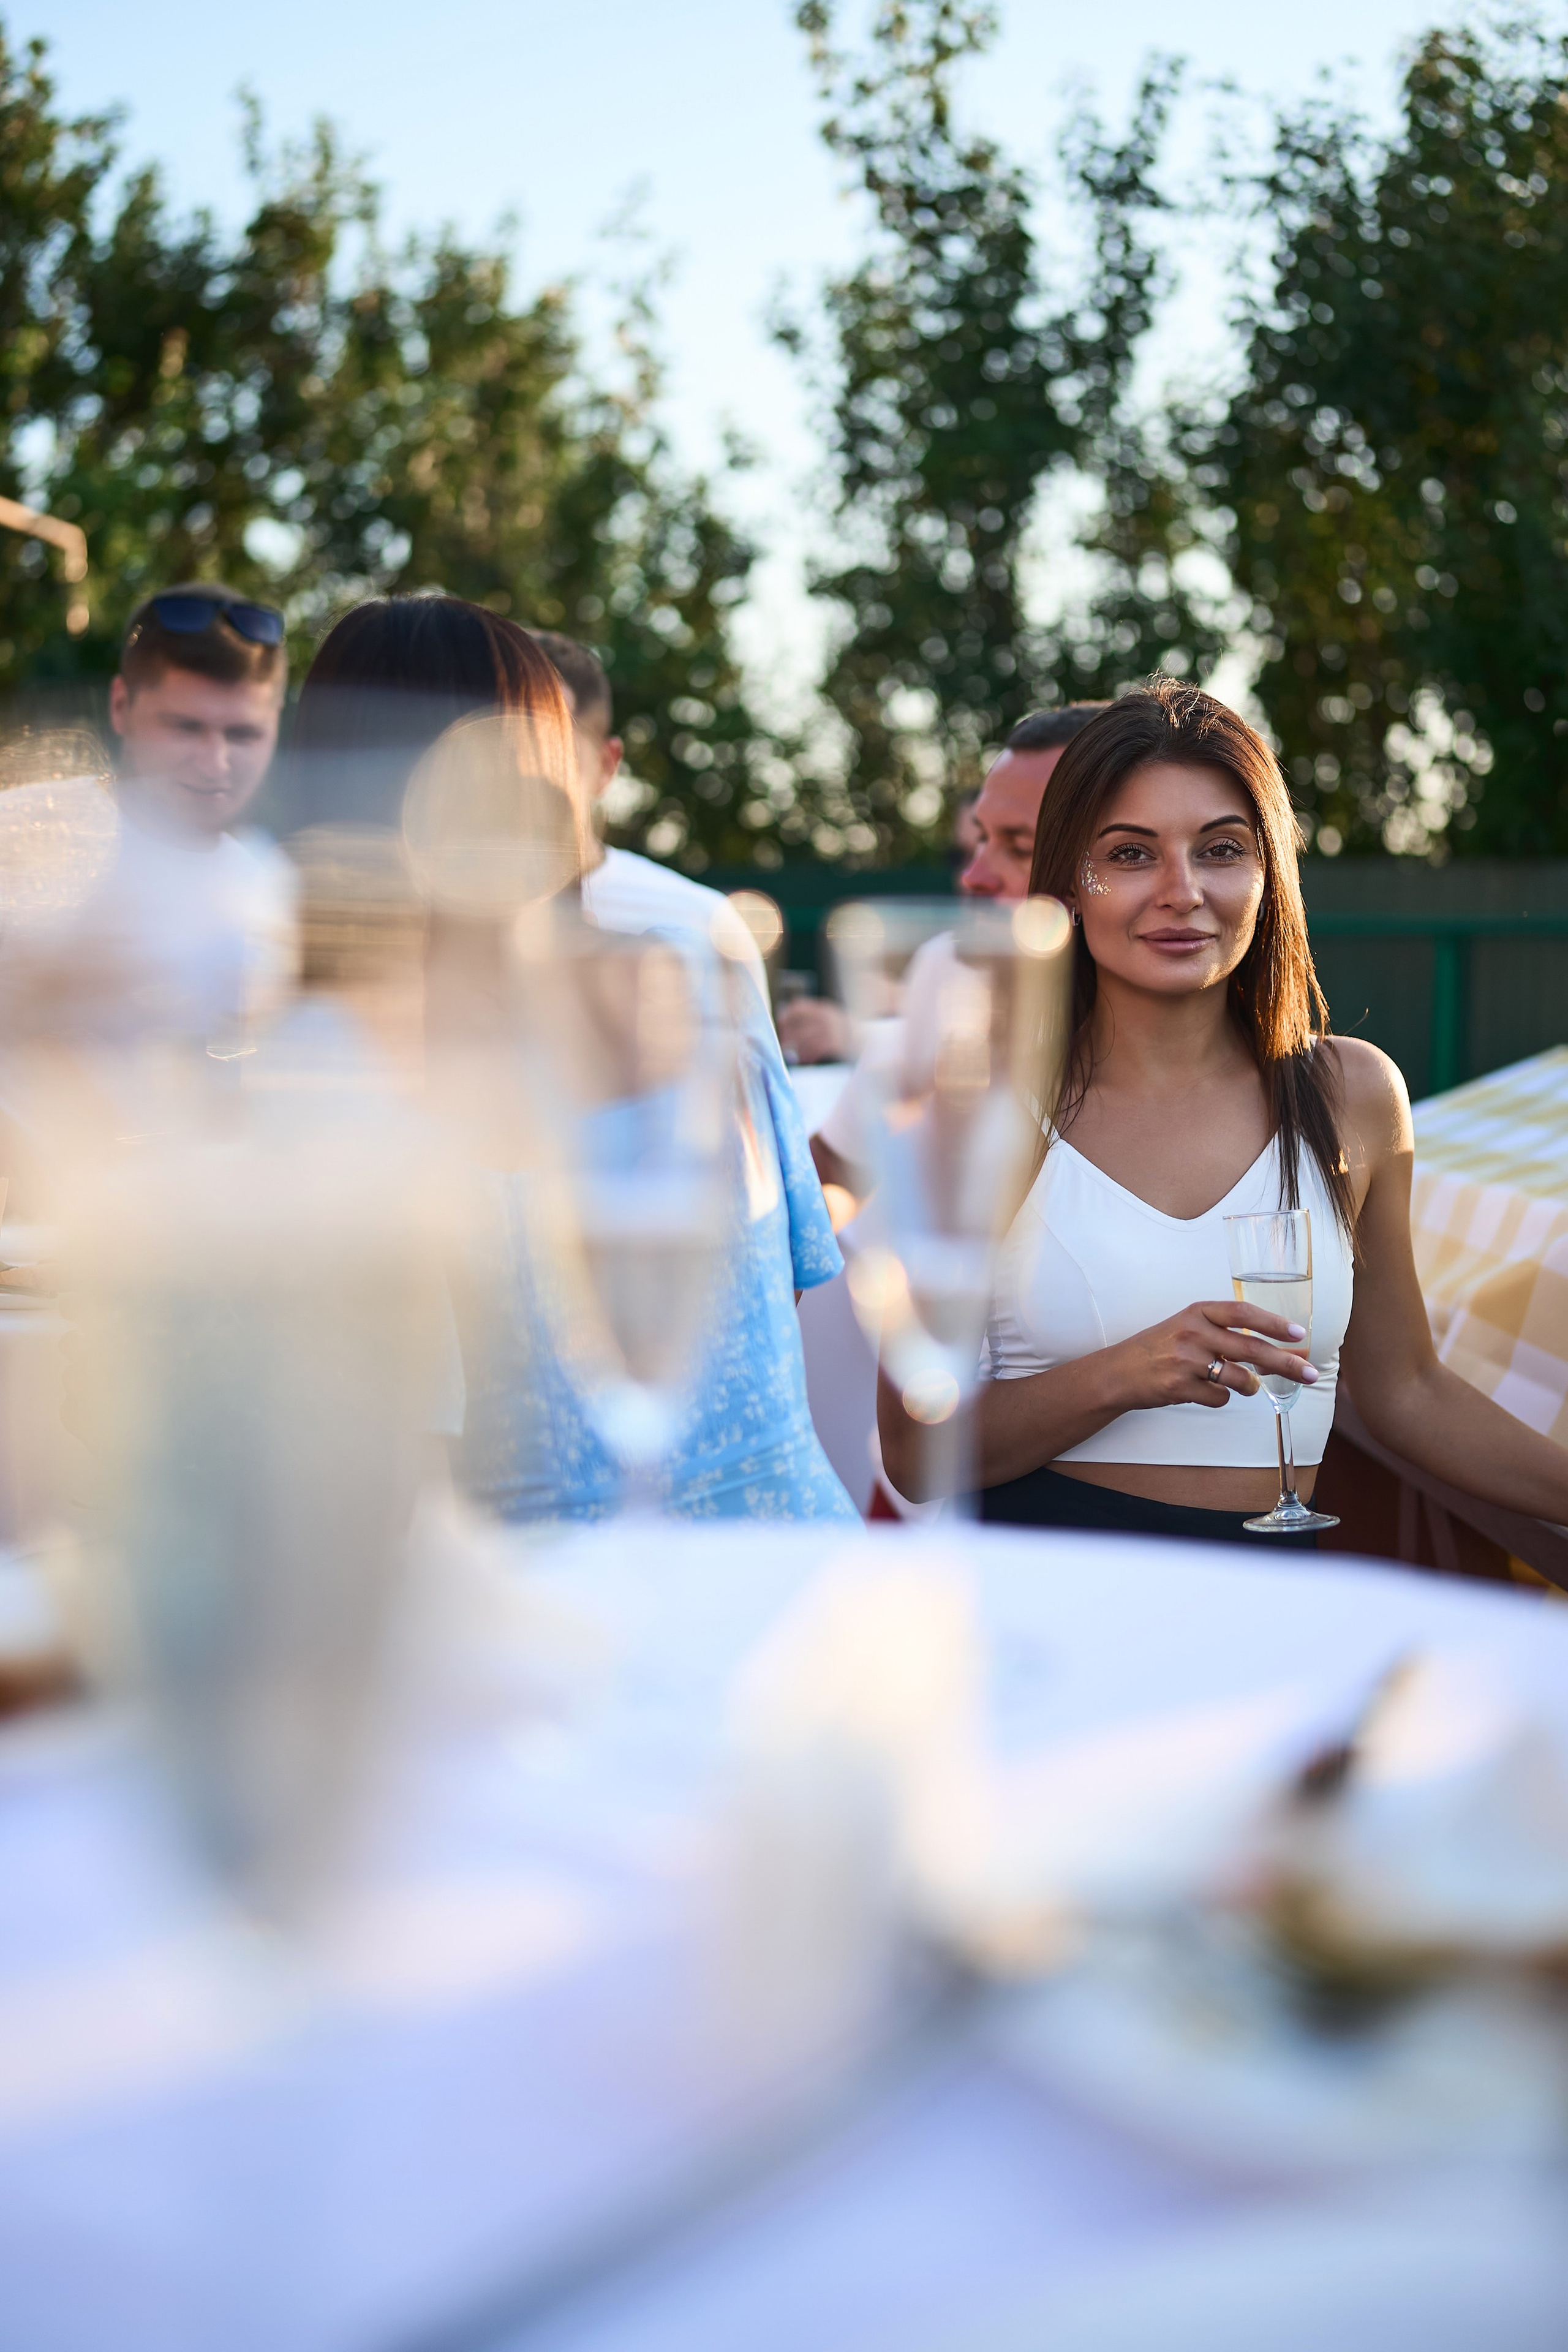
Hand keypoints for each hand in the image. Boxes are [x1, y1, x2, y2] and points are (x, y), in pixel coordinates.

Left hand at [776, 998, 853, 1064]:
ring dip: (795, 1049)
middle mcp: (826, 1018)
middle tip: (785, 1044)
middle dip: (788, 1036)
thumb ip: (815, 1018)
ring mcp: (831, 1030)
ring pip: (804, 1040)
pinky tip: (806, 1061)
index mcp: (825, 1009)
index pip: (799, 1007)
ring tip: (791, 1055)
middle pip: (798, 1025)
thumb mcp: (833, 1018)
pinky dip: (808, 1056)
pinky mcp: (835, 1044)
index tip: (781, 1022)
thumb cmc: (848, 1032)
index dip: (787, 1015)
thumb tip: (790, 1018)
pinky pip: (815, 1051)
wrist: (871, 1041)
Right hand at [1111, 1300, 1318, 1410]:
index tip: (1297, 1334)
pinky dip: (1220, 1399)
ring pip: (1239, 1378)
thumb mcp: (1187, 1327)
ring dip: (1250, 1386)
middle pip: (1251, 1349)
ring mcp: (1186, 1360)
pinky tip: (1203, 1391)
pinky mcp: (1180, 1387)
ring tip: (1245, 1385)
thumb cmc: (1158, 1348)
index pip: (1243, 1312)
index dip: (1274, 1323)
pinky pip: (1220, 1398)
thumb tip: (1271, 1348)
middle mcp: (1193, 1332)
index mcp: (1197, 1312)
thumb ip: (1223, 1332)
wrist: (1118, 1372)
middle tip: (1310, 1374)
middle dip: (1286, 1363)